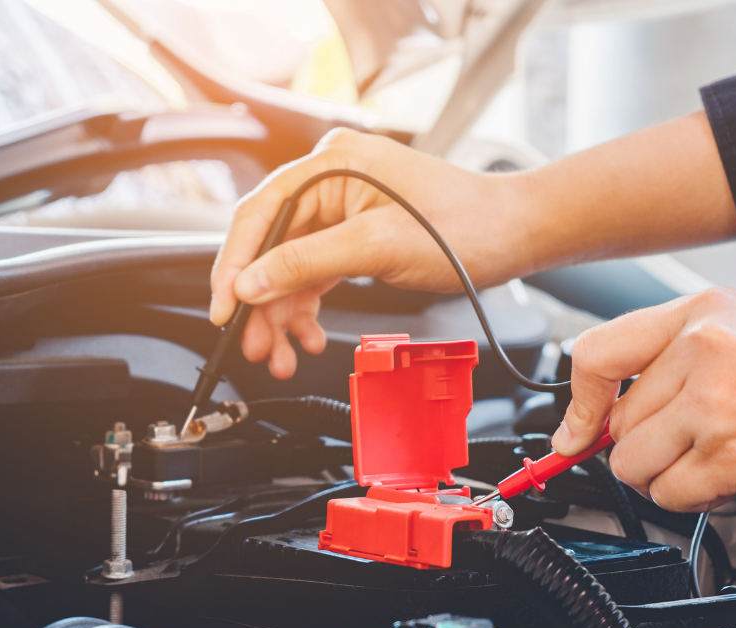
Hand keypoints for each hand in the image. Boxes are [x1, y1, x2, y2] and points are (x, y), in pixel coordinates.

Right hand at [210, 128, 532, 378]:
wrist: (512, 235)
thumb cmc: (463, 227)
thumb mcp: (376, 247)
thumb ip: (306, 263)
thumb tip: (250, 283)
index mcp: (331, 164)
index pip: (259, 215)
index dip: (234, 266)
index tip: (223, 310)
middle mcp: (329, 180)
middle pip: (270, 247)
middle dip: (261, 303)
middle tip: (255, 346)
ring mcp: (340, 207)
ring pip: (289, 267)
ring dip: (282, 314)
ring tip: (281, 354)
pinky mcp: (352, 233)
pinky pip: (313, 273)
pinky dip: (307, 308)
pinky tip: (309, 336)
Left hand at [551, 287, 735, 511]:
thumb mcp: (726, 332)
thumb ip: (653, 362)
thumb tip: (580, 428)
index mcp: (700, 317)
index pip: (598, 355)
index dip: (581, 402)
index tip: (574, 433)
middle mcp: (707, 356)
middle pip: (618, 428)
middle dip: (644, 444)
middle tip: (686, 436)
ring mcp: (722, 410)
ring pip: (636, 467)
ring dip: (664, 474)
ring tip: (707, 453)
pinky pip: (675, 494)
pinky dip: (694, 495)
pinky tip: (727, 470)